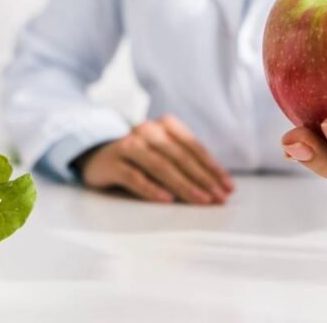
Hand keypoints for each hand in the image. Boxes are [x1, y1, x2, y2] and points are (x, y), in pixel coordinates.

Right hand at [77, 115, 234, 204]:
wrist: (98, 154)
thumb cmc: (140, 158)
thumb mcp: (164, 153)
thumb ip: (187, 163)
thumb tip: (219, 186)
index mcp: (165, 125)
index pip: (193, 147)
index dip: (212, 167)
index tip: (228, 187)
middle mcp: (147, 131)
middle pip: (180, 156)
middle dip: (203, 179)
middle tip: (218, 198)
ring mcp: (128, 145)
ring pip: (160, 166)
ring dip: (183, 185)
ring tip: (200, 200)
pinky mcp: (113, 162)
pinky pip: (134, 176)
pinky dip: (151, 189)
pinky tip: (166, 200)